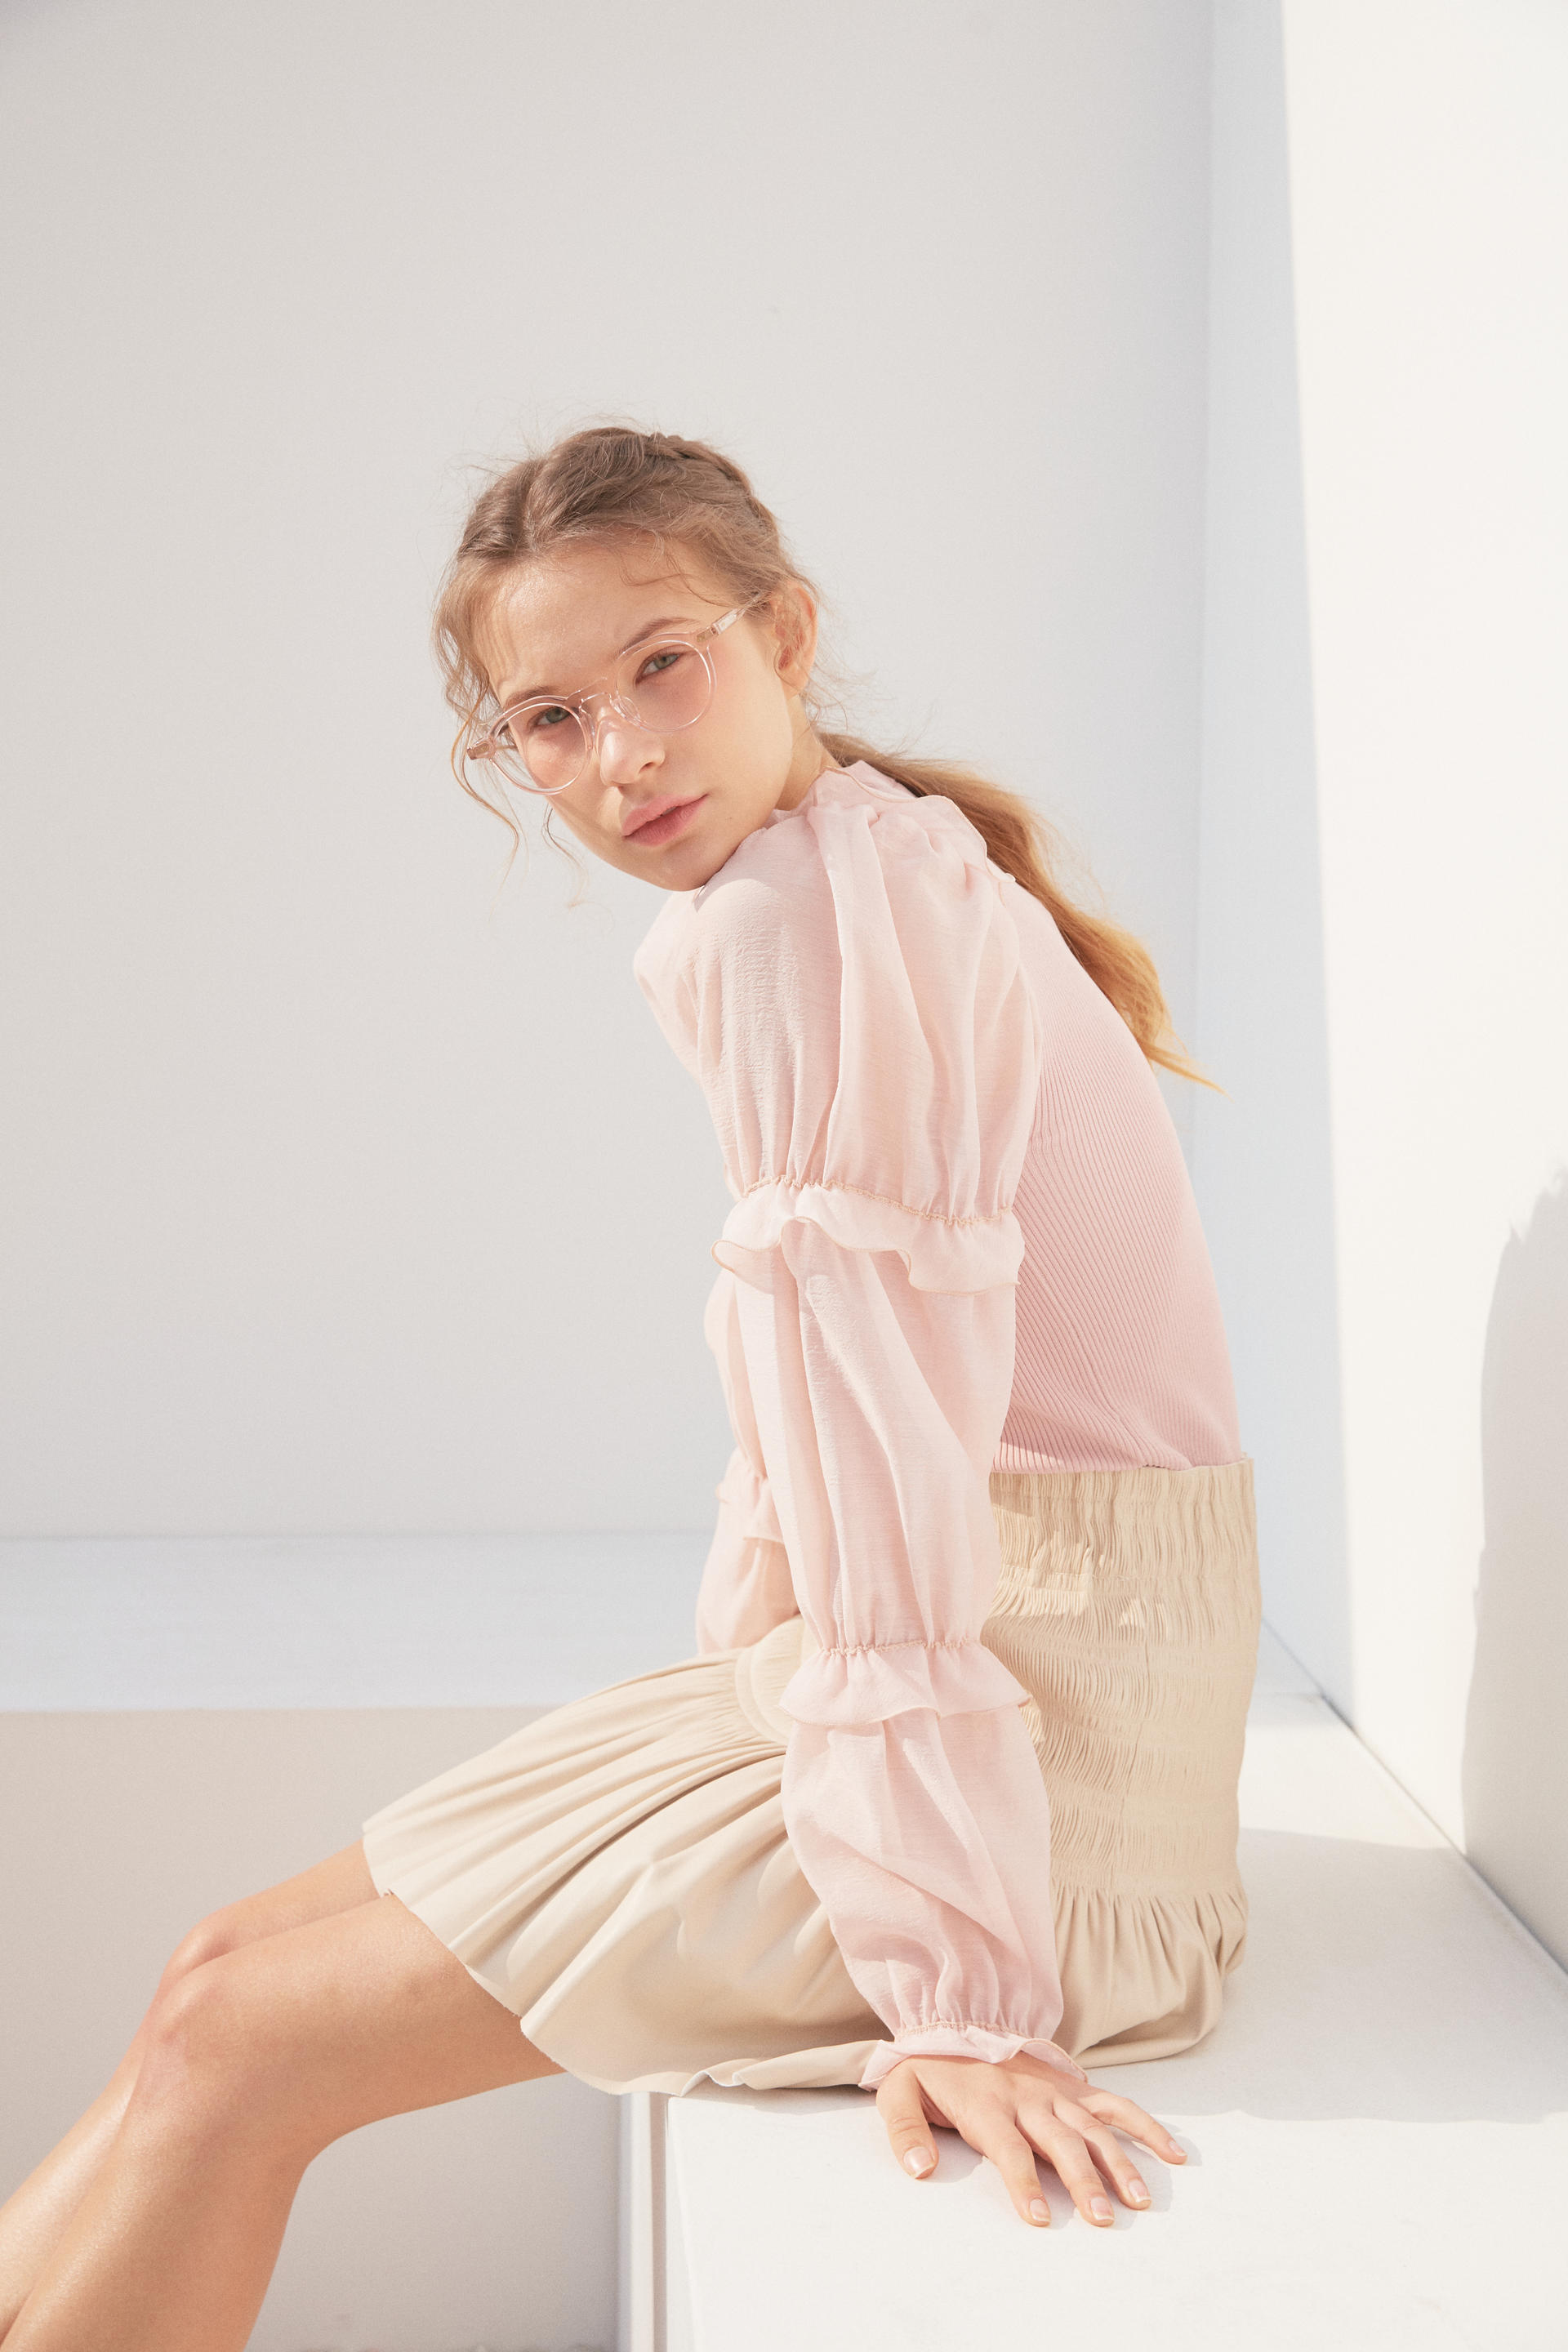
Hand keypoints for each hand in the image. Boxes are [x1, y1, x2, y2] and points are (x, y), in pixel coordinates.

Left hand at [875, 2051, 1185, 2228]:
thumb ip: (904, 2132)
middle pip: (1061, 2141)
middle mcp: (1027, 2097)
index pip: (1009, 2149)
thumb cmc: (927, 2067)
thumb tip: (919, 2170)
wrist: (952, 2016)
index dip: (1024, 2184)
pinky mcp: (1071, 2084)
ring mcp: (1054, 2089)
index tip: (1038, 2219)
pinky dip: (1145, 2125)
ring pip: (1094, 2127)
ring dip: (1119, 2162)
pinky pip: (1114, 2104)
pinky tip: (1171, 2153)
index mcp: (987, 2105)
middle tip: (1103, 2218)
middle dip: (1083, 2181)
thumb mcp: (898, 2092)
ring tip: (1139, 2200)